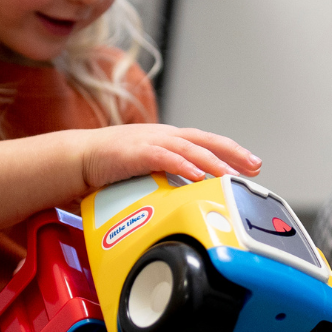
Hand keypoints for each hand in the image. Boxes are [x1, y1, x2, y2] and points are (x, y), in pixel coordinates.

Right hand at [78, 124, 261, 191]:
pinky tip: (197, 176)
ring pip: (190, 149)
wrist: (78, 158)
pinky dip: (182, 166)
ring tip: (231, 174)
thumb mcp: (150, 170)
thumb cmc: (113, 167)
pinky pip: (164, 158)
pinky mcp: (135, 152)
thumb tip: (195, 194)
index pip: (208, 143)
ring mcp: (150, 142)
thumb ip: (172, 178)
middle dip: (233, 153)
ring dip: (213, 162)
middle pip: (206, 141)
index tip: (254, 165)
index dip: (232, 152)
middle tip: (254, 166)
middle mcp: (164, 136)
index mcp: (170, 140)